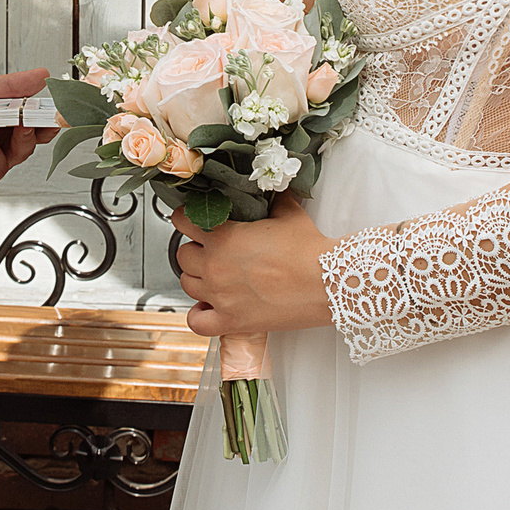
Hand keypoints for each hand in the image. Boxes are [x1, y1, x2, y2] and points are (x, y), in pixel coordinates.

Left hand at [172, 197, 334, 335]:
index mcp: (223, 236)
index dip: (187, 219)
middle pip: (182, 255)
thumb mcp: (287, 213)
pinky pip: (197, 322)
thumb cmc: (308, 250)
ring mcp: (220, 296)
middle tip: (211, 250)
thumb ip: (272, 199)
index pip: (182, 221)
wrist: (326, 282)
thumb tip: (272, 187)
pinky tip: (210, 307)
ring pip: (187, 284)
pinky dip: (199, 315)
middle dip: (194, 250)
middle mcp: (215, 266)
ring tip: (213, 276)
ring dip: (197, 278)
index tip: (193, 221)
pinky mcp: (231, 321)